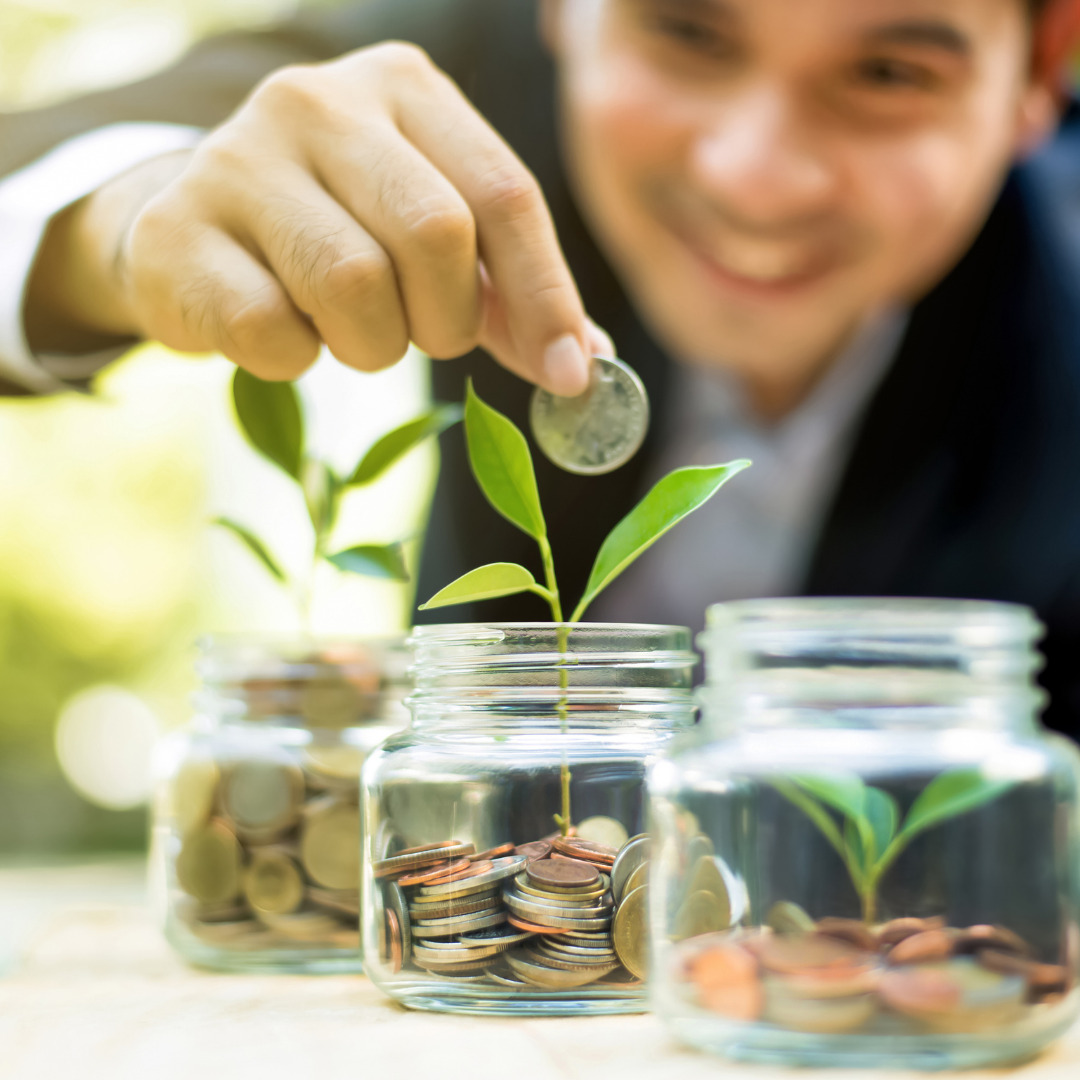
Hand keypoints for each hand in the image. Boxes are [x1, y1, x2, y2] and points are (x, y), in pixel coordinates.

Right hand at [29, 43, 612, 393]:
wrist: (195, 229)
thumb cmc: (341, 234)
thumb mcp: (433, 239)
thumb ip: (508, 292)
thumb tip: (585, 365)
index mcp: (404, 88)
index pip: (504, 192)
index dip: (545, 295)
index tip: (567, 375)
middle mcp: (318, 101)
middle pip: (436, 233)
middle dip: (446, 319)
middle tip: (421, 334)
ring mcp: (237, 157)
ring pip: (354, 284)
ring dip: (371, 344)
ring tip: (348, 329)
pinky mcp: (177, 232)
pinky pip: (273, 330)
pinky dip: (296, 360)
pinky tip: (284, 331)